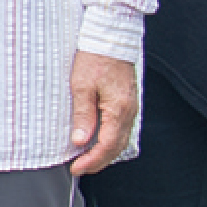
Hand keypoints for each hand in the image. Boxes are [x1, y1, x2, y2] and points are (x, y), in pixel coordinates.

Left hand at [69, 50, 141, 174]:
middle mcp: (128, 111)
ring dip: (105, 153)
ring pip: (120, 139)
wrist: (111, 37)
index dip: (92, 161)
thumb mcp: (81, 86)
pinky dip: (110, 140)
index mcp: (118, 109)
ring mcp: (130, 107)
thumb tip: (81, 141)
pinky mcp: (127, 102)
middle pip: (117, 147)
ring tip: (87, 159)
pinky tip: (97, 141)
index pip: (107, 146)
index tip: (77, 168)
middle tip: (80, 168)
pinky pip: (121, 129)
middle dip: (98, 162)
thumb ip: (83, 115)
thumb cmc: (95, 58)